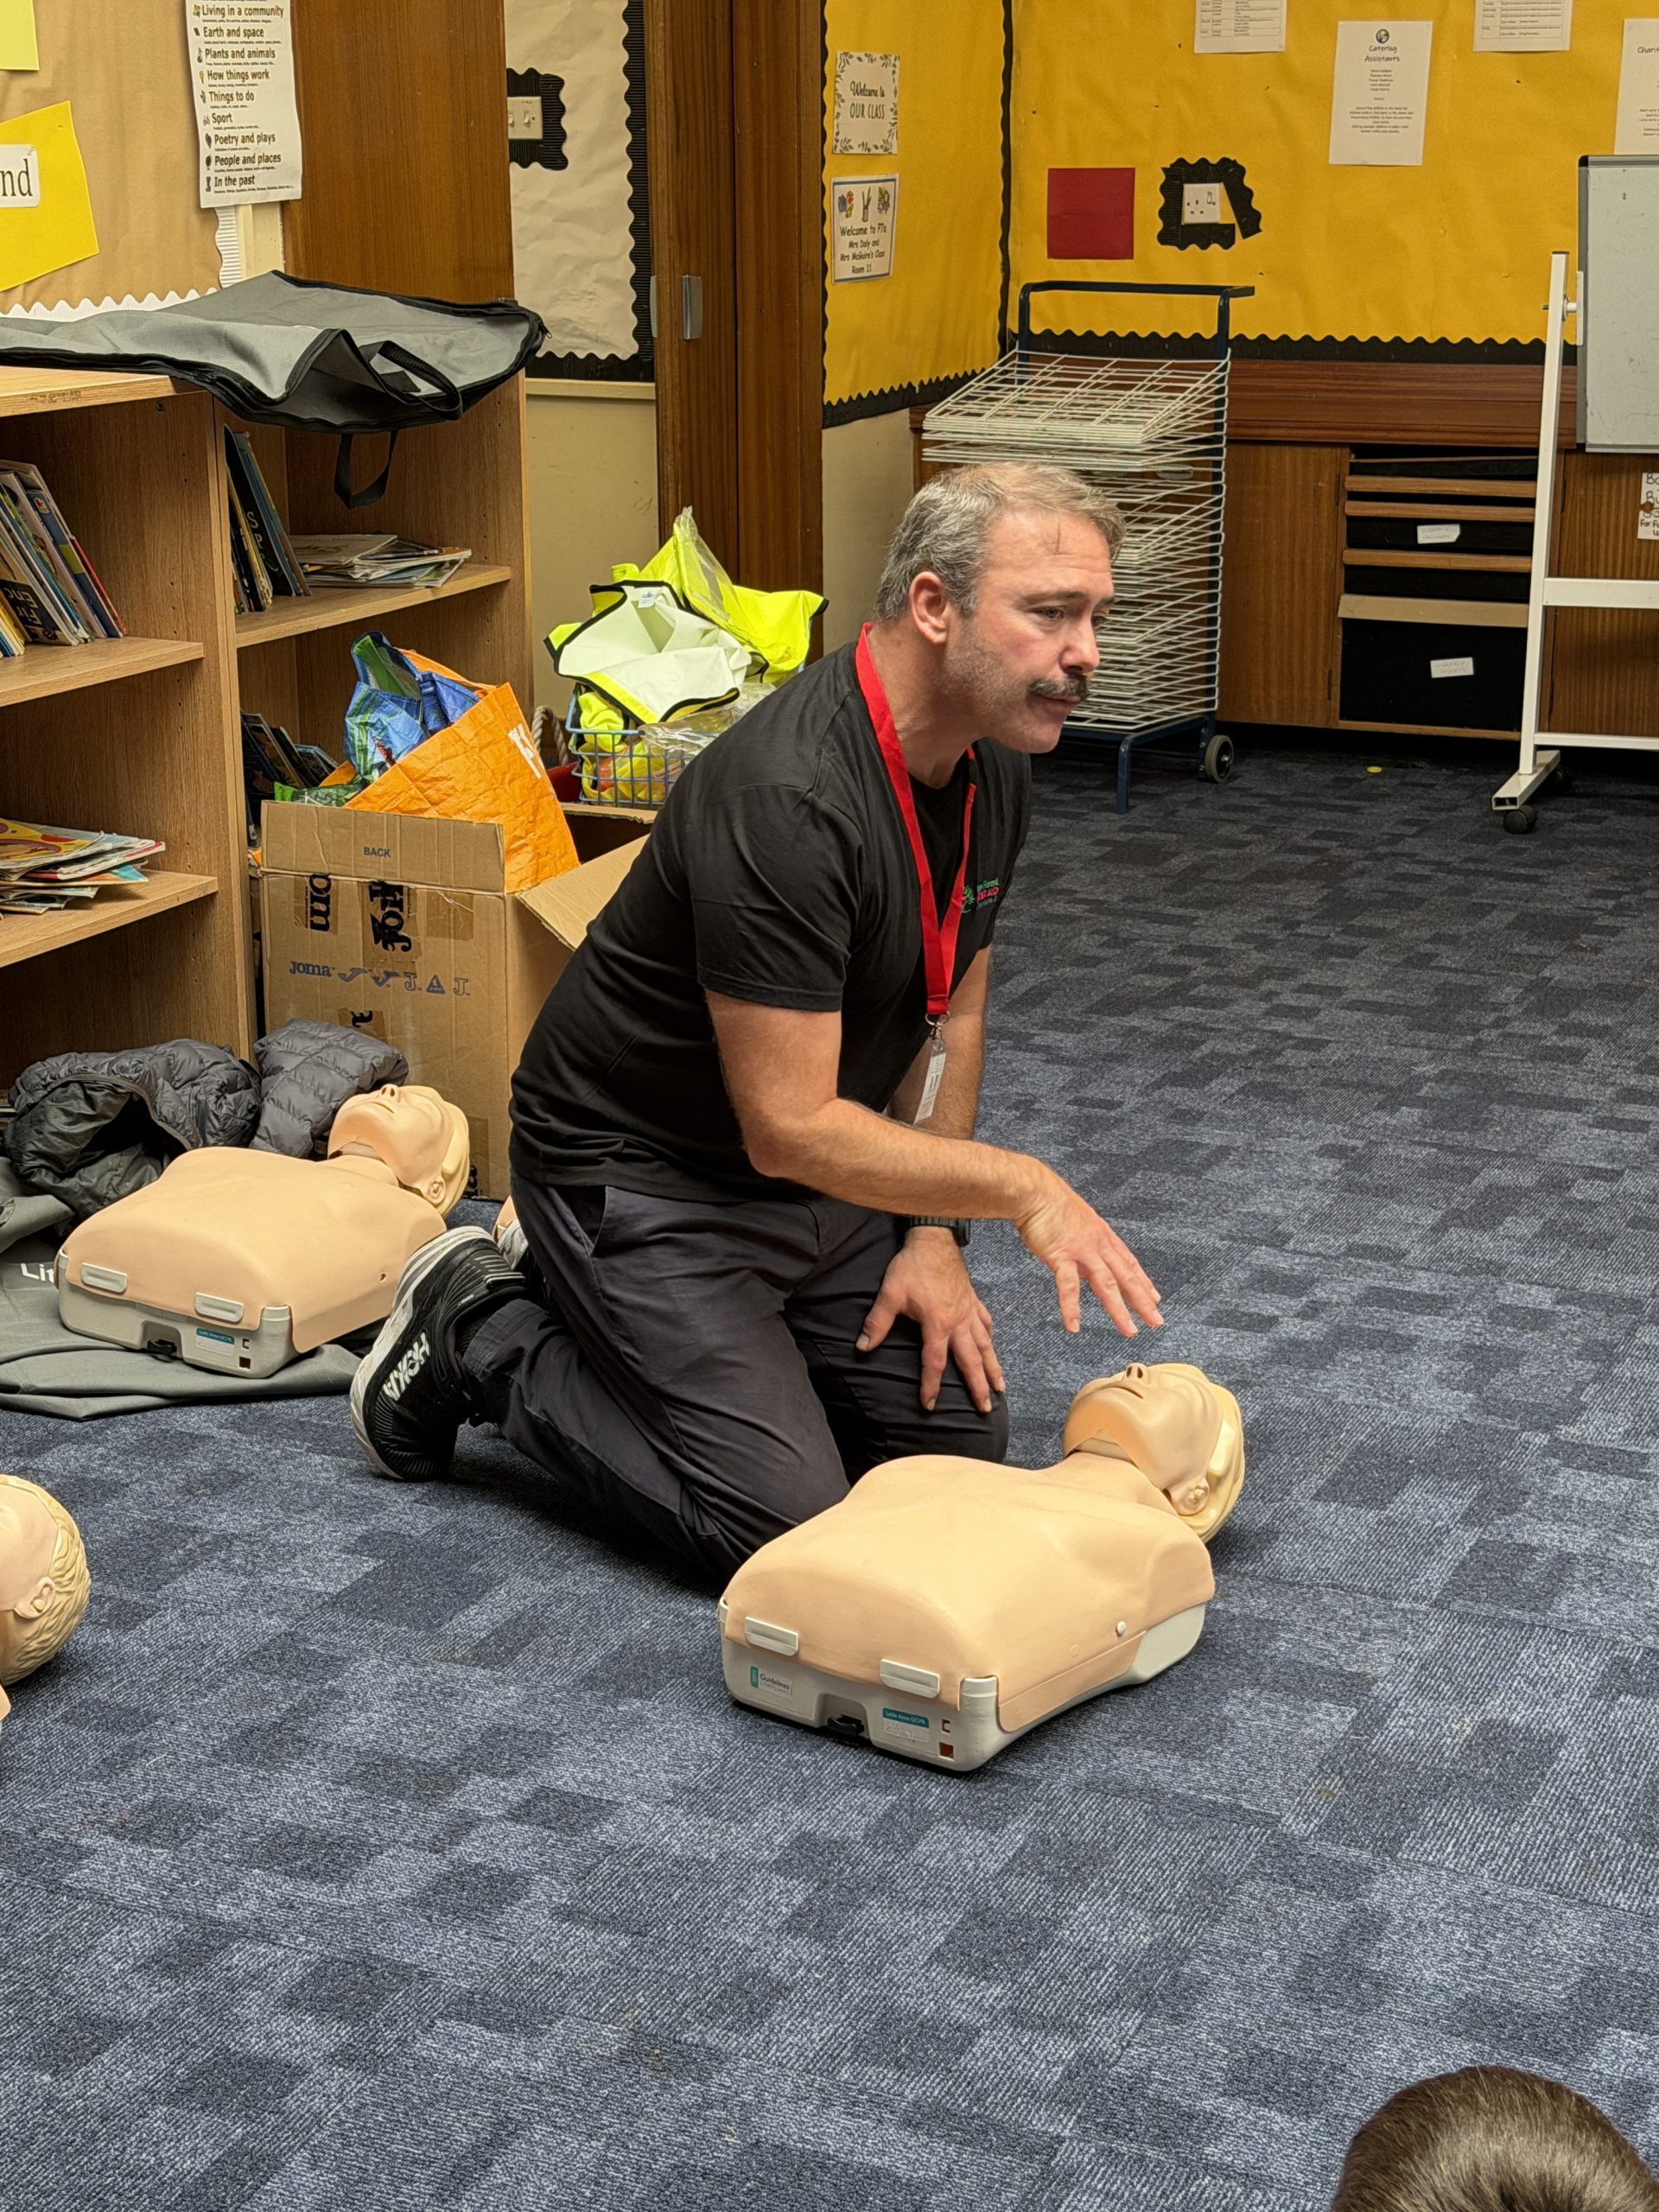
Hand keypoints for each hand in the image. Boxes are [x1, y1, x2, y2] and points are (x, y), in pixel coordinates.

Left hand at [856, 1229, 1003, 1414]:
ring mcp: (969, 1311)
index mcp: (938, 1323)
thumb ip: (877, 1323)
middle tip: (985, 1408)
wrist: (934, 1238)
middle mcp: (959, 1322)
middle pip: (970, 1361)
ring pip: (985, 1346)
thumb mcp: (890, 1294)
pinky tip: (992, 1346)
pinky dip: (990, 1337)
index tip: (930, 1405)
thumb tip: (861, 1348)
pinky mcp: (973, 1300)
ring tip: (1000, 1388)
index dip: (931, 1385)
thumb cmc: (912, 1265)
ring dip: (992, 1368)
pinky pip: (986, 1323)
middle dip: (977, 1387)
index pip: (935, 1362)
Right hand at [1013, 1170, 1162, 1336]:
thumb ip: (1084, 1244)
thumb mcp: (1076, 1223)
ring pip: (1107, 1284)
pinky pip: (1069, 1286)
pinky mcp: (1062, 1256)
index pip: (1129, 1263)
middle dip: (1142, 1301)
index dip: (1143, 1282)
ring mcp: (1082, 1251)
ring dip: (1118, 1309)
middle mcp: (1098, 1244)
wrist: (1035, 1191)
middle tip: (1155, 1321)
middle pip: (1126, 1276)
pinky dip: (1071, 1308)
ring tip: (1129, 1330)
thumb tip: (1084, 1263)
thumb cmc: (1050, 1204)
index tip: (1155, 1298)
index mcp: (1103, 1236)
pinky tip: (1073, 1326)